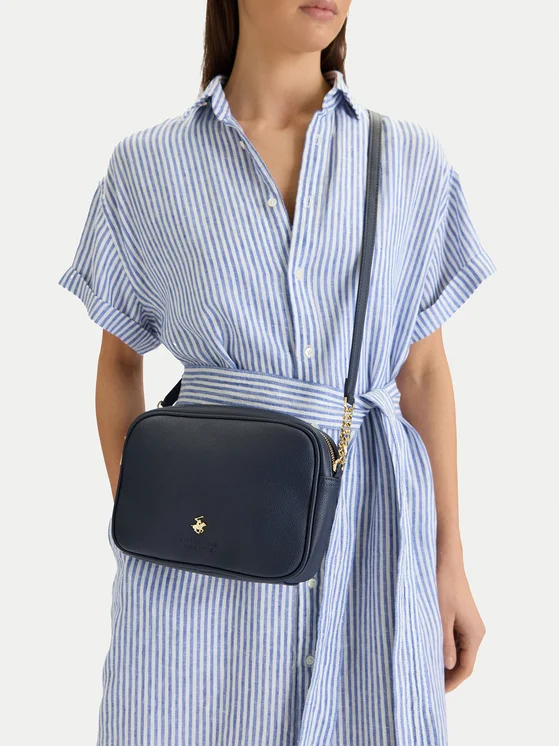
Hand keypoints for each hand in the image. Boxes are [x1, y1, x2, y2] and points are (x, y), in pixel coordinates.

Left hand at [437, 554, 485, 691]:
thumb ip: (443, 643)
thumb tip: (447, 667)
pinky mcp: (461, 617)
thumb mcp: (440, 616)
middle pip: (463, 662)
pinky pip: (454, 639)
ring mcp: (469, 624)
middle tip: (425, 684)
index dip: (451, 683)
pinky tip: (426, 650)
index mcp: (474, 634)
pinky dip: (443, 647)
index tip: (433, 693)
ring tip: (423, 670)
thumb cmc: (442, 585)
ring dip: (443, 661)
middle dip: (446, 675)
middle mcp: (475, 632)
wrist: (445, 558)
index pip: (465, 669)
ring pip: (458, 651)